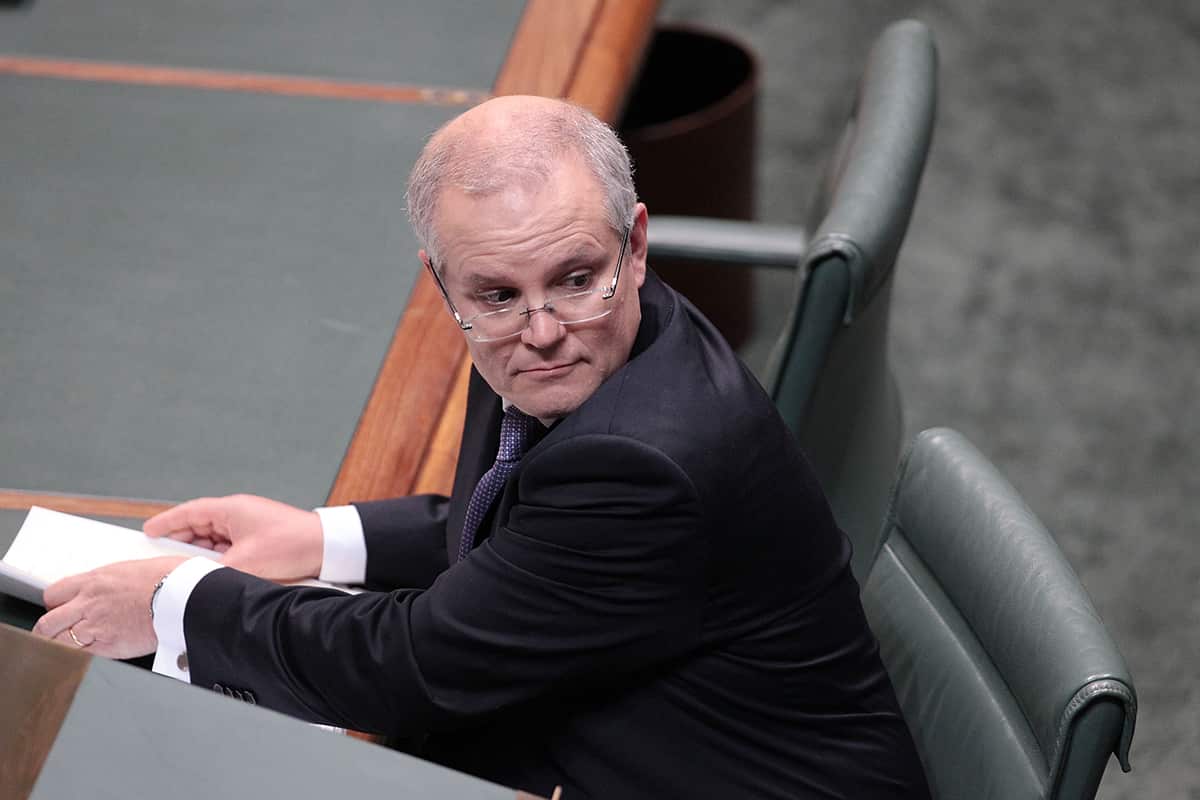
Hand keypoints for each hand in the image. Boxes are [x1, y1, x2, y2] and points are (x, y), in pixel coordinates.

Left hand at [33, 556, 186, 658]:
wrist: (184, 596)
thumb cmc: (171, 578)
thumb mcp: (136, 569)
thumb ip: (118, 580)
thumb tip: (122, 583)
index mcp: (95, 580)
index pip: (54, 593)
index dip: (56, 604)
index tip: (62, 609)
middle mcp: (89, 602)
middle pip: (48, 621)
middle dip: (49, 629)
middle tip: (57, 633)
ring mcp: (95, 626)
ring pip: (57, 642)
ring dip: (59, 646)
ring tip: (67, 649)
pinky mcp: (108, 646)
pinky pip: (81, 655)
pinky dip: (80, 657)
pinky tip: (86, 657)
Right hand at [144, 494, 322, 581]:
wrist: (326, 547)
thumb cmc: (292, 544)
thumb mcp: (246, 562)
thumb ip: (215, 571)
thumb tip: (196, 580)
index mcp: (231, 509)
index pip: (189, 512)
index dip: (166, 522)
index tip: (149, 530)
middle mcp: (238, 514)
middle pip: (200, 525)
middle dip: (181, 541)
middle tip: (162, 557)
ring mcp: (249, 525)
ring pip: (214, 538)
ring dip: (202, 552)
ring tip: (188, 568)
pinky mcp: (259, 538)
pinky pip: (229, 546)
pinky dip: (219, 557)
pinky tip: (214, 571)